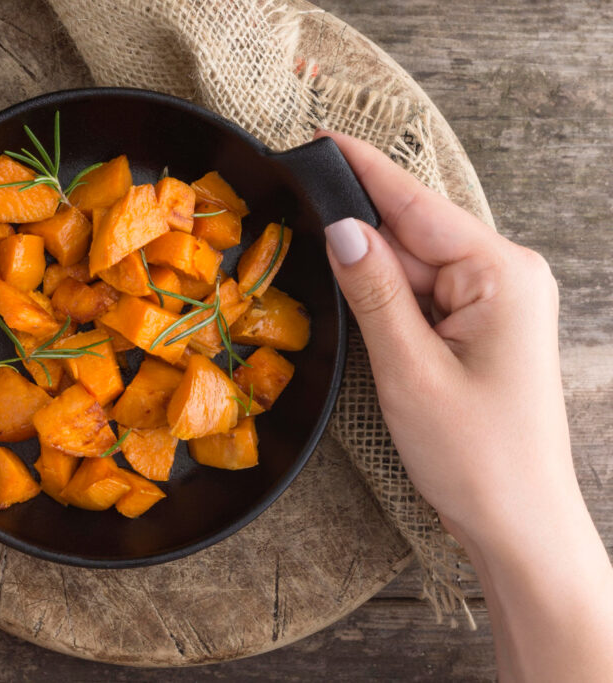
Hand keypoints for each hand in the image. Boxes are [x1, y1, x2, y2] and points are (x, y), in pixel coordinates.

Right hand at [318, 130, 612, 680]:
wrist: (519, 523)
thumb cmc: (475, 454)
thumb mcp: (409, 368)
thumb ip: (374, 290)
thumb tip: (341, 226)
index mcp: (501, 273)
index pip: (417, 206)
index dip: (364, 171)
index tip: (320, 138)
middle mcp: (507, 276)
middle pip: (414, 237)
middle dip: (359, 238)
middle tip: (299, 227)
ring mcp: (498, 303)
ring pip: (415, 270)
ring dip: (374, 280)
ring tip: (329, 290)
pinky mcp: (484, 328)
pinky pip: (426, 298)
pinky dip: (391, 304)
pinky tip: (365, 318)